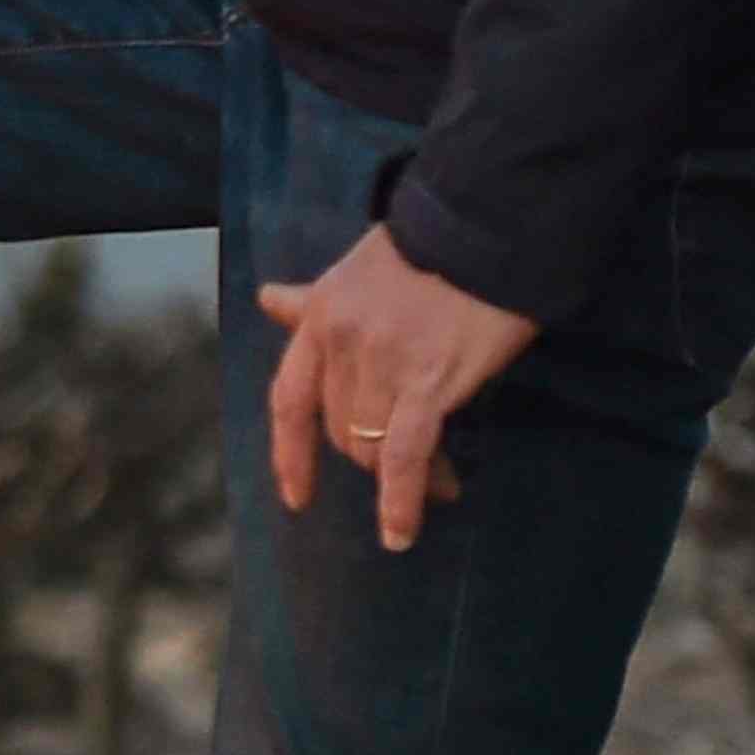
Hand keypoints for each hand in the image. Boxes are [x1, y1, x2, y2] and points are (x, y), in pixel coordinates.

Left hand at [260, 226, 538, 554]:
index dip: (290, 453)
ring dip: (400, 481)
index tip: (295, 495)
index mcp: (321, 315)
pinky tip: (403, 530)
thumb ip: (316, 300)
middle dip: (370, 460)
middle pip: (341, 429)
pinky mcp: (427, 380)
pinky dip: (401, 500)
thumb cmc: (430, 245)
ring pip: (372, 446)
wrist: (485, 224)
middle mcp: (341, 343)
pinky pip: (403, 455)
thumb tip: (269, 299)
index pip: (289, 398)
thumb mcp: (357, 267)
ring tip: (438, 489)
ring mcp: (381, 363)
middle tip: (414, 474)